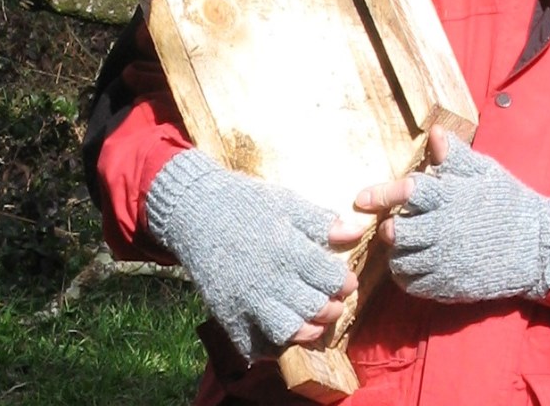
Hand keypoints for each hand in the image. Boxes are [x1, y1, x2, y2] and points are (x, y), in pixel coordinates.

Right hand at [146, 149, 356, 360]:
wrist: (194, 212)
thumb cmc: (245, 204)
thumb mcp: (285, 203)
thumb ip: (320, 222)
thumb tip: (355, 232)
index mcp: (286, 250)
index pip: (329, 279)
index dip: (343, 283)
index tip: (344, 281)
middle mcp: (267, 280)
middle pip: (314, 309)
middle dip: (331, 308)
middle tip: (331, 301)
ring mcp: (246, 302)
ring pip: (288, 332)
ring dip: (307, 330)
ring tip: (311, 320)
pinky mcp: (227, 316)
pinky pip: (255, 345)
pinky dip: (272, 346)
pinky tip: (280, 331)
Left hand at [338, 129, 549, 302]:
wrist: (539, 247)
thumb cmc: (510, 203)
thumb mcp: (486, 173)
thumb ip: (456, 157)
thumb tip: (435, 133)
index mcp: (451, 198)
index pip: (408, 192)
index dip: (381, 194)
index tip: (362, 199)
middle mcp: (445, 230)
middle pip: (398, 233)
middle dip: (391, 229)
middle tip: (395, 227)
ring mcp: (448, 261)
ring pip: (402, 262)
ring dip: (398, 255)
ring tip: (407, 248)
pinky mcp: (452, 286)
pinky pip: (416, 286)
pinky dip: (410, 278)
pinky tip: (418, 268)